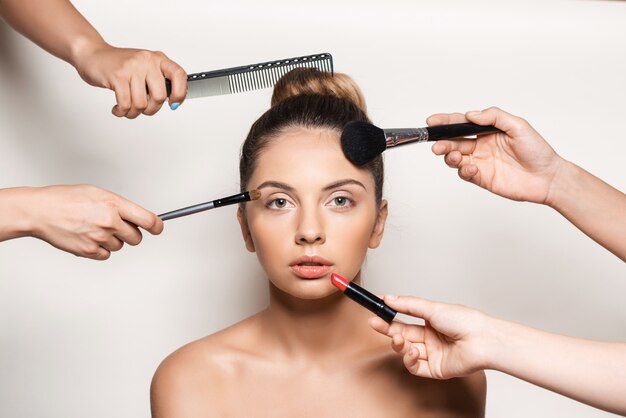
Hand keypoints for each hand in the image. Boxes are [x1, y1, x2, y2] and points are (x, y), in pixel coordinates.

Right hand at [28, 185, 163, 259]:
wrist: (40, 211)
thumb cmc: (66, 199)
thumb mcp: (98, 193)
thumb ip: (120, 205)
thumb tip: (138, 216)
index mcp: (114, 204)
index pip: (148, 220)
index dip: (157, 226)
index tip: (157, 228)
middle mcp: (110, 221)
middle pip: (136, 237)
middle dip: (130, 233)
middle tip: (116, 226)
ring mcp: (99, 237)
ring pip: (120, 246)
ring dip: (112, 240)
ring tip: (94, 228)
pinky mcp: (89, 250)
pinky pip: (106, 254)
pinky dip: (100, 249)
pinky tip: (88, 237)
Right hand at [72, 43, 186, 117]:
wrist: (92, 54)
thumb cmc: (120, 64)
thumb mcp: (144, 67)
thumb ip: (158, 80)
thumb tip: (173, 101)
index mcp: (157, 58)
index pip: (179, 75)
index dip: (180, 93)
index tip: (173, 104)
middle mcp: (146, 61)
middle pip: (159, 96)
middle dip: (151, 109)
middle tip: (144, 109)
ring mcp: (132, 68)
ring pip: (141, 103)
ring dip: (134, 112)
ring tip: (128, 109)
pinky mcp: (117, 76)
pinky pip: (126, 104)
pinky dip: (122, 112)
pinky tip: (118, 109)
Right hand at [369, 295, 490, 378]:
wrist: (483, 341)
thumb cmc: (465, 322)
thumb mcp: (432, 308)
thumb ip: (408, 305)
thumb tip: (389, 298)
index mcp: (432, 322)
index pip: (405, 318)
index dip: (390, 315)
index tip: (376, 308)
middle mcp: (431, 338)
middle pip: (403, 334)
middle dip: (388, 329)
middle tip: (374, 323)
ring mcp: (433, 354)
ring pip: (407, 350)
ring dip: (399, 345)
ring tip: (397, 339)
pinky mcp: (435, 369)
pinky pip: (416, 367)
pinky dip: (410, 359)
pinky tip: (413, 352)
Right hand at [429, 107, 564, 203]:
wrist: (548, 178)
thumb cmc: (537, 151)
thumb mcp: (519, 126)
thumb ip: (494, 117)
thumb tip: (471, 115)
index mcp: (487, 131)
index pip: (461, 124)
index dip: (445, 122)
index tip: (432, 121)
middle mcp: (481, 146)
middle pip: (454, 141)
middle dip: (442, 142)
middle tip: (437, 145)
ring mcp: (480, 162)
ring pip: (455, 158)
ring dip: (449, 156)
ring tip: (452, 156)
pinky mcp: (482, 178)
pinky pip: (465, 173)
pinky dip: (464, 170)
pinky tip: (471, 168)